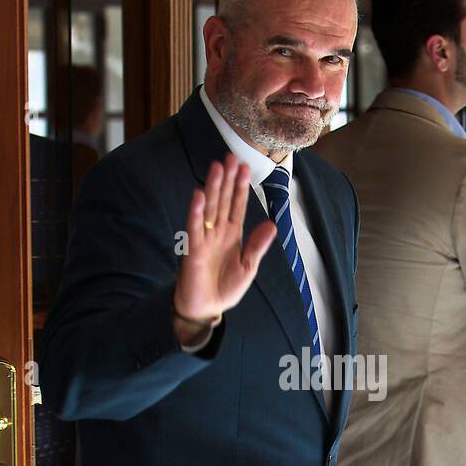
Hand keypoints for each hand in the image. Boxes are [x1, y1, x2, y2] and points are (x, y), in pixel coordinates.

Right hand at [173, 153, 277, 332]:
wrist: (206, 308)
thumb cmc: (225, 288)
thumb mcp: (248, 268)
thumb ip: (257, 246)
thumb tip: (272, 224)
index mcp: (232, 235)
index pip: (237, 206)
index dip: (241, 187)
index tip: (245, 167)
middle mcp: (217, 232)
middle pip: (223, 200)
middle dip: (227, 180)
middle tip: (231, 157)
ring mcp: (204, 238)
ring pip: (210, 208)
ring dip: (213, 187)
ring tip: (217, 167)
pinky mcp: (193, 250)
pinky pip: (194, 227)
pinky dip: (196, 212)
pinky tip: (199, 195)